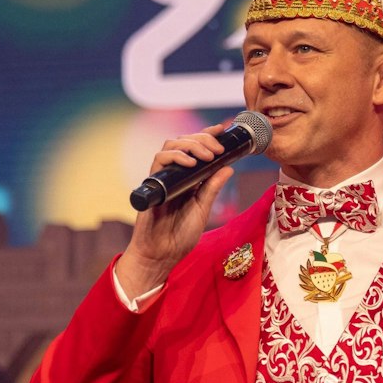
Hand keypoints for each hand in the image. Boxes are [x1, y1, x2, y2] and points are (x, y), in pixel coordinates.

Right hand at [115, 123, 237, 297]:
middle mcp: (176, 174)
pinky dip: (175, 157)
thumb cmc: (180, 235)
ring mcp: (164, 178)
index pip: (196, 148)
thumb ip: (212, 188)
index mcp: (189, 178)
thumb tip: (229, 168)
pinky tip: (190, 162)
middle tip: (218, 148)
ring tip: (207, 155)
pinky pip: (159, 161)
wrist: (162, 254)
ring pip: (171, 145)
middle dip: (202, 139)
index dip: (207, 135)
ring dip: (191, 144)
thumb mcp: (203, 209)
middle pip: (184, 142)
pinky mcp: (153, 184)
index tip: (222, 129)